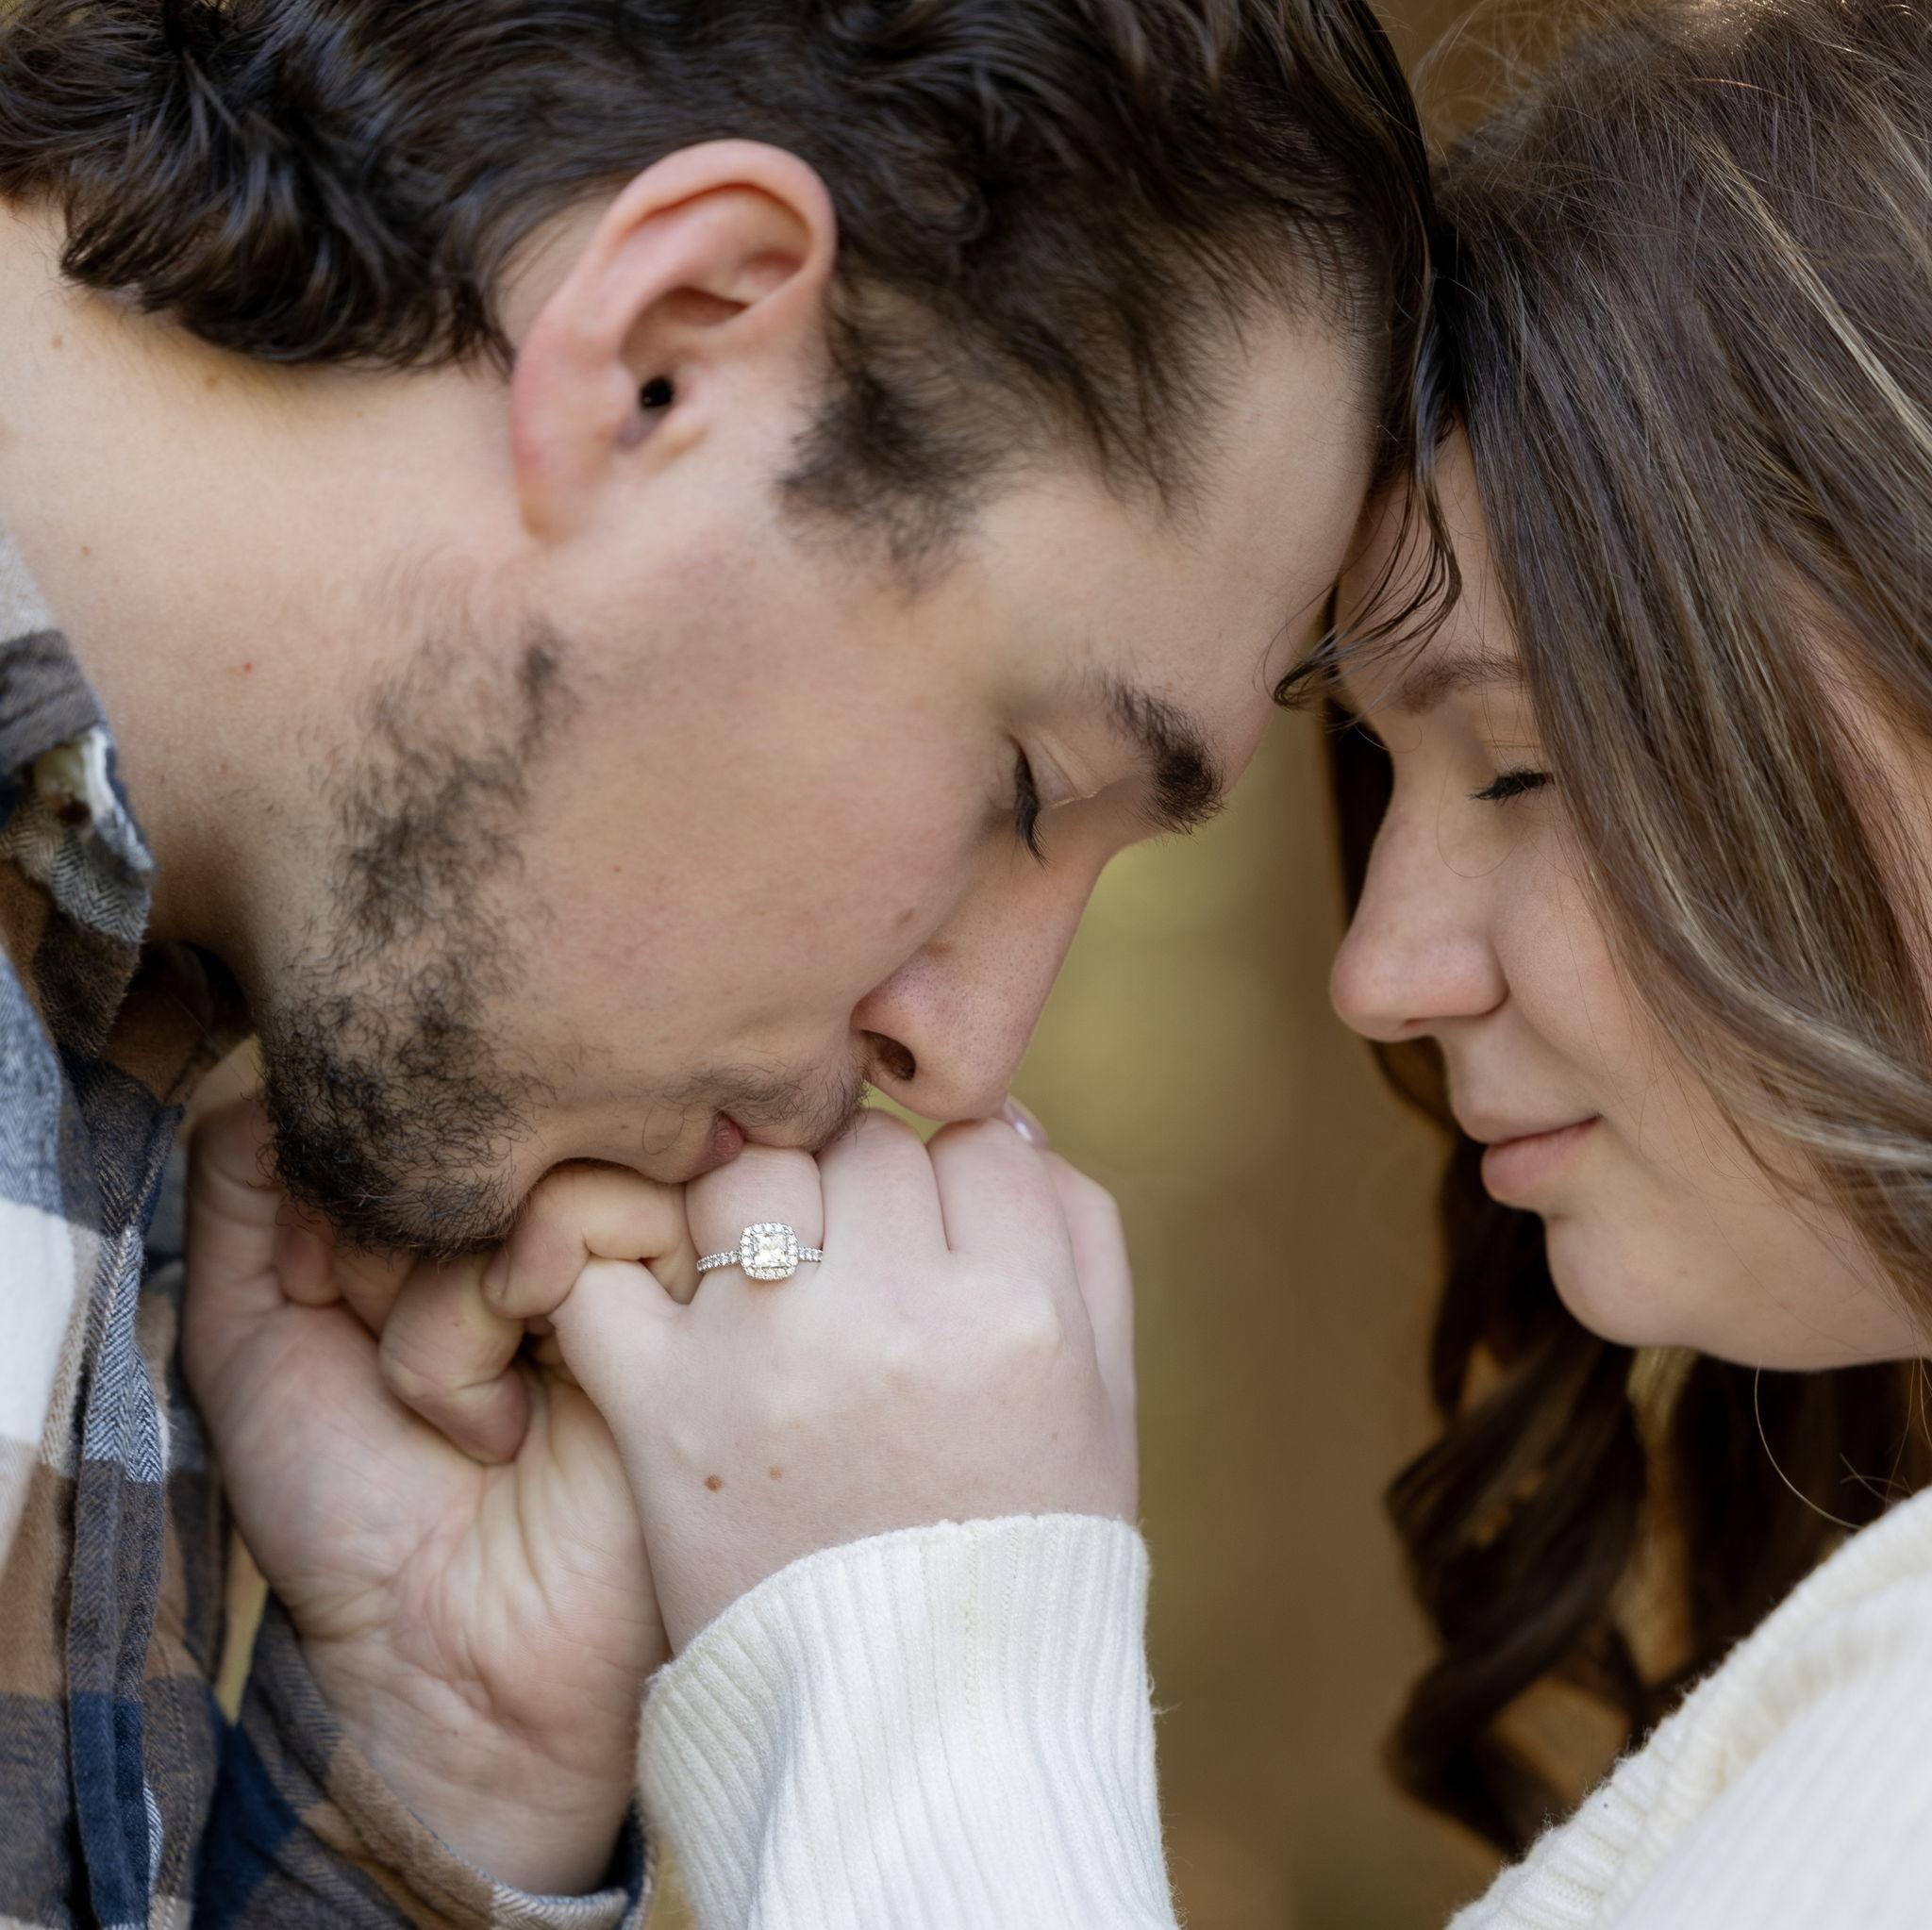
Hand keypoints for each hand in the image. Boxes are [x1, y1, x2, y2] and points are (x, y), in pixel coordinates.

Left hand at [181, 1101, 693, 1895]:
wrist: (448, 1659)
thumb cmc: (352, 1511)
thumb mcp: (250, 1334)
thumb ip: (246, 1187)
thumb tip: (273, 1063)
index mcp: (474, 1215)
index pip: (415, 1101)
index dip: (346, 1199)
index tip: (329, 1308)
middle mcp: (561, 1217)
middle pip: (479, 1123)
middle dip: (395, 1252)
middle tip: (397, 1373)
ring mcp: (634, 1247)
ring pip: (531, 1167)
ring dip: (453, 1309)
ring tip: (479, 1417)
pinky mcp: (697, 1284)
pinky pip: (590, 1216)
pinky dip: (514, 1322)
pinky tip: (531, 1420)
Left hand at [549, 1109, 1138, 1651]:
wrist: (916, 1728)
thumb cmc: (1024, 1548)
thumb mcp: (1105, 1400)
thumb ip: (1080, 1241)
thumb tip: (1006, 1120)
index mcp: (1020, 1312)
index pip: (980, 1140)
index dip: (966, 1186)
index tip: (951, 1246)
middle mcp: (898, 1317)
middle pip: (870, 1147)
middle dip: (870, 1199)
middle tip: (863, 1274)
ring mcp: (772, 1357)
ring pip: (748, 1171)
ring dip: (757, 1211)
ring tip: (771, 1284)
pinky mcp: (661, 1409)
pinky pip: (606, 1269)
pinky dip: (616, 1273)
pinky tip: (662, 1308)